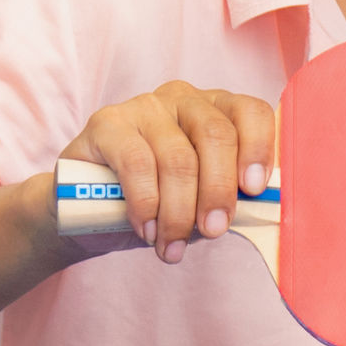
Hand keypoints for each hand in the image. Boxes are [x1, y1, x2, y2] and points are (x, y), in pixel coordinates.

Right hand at [62, 80, 274, 265]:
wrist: (87, 204)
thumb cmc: (158, 199)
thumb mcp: (200, 197)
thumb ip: (229, 196)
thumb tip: (258, 210)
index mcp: (217, 110)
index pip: (251, 112)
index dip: (258, 149)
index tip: (253, 190)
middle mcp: (183, 99)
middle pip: (215, 135)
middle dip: (217, 191)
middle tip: (212, 231)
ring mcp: (144, 106)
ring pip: (177, 157)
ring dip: (178, 212)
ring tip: (172, 245)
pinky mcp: (107, 122)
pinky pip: (136, 163)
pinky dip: (146, 204)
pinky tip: (146, 229)